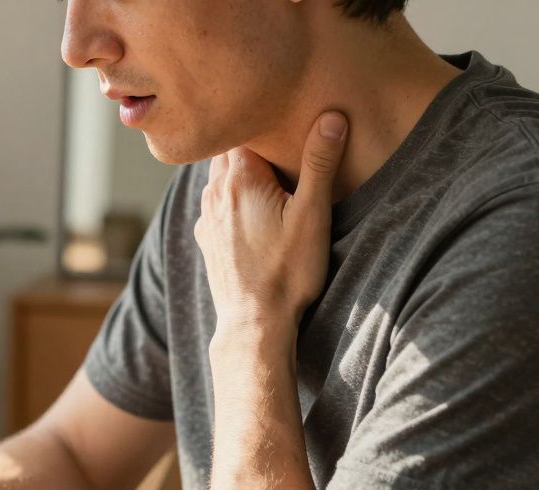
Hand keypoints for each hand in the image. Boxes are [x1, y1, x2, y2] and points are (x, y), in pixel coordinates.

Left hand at [194, 111, 348, 332]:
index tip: (284, 119)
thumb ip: (319, 163)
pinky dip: (230, 195)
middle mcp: (215, 192)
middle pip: (228, 149)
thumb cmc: (287, 271)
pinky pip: (215, 202)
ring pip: (219, 175)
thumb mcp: (312, 215)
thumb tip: (331, 117)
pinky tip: (251, 206)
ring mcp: (207, 215)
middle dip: (250, 141)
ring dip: (239, 169)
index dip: (264, 121)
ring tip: (268, 171)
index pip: (244, 128)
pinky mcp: (207, 237)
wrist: (254, 322)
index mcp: (239, 178)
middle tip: (279, 140)